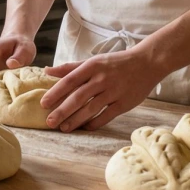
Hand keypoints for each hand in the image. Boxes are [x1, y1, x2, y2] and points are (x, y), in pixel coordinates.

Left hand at [39, 48, 165, 131]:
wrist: (146, 63)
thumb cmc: (115, 63)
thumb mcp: (93, 61)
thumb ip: (70, 67)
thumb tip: (47, 70)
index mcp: (92, 66)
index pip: (69, 80)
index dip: (55, 93)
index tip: (43, 103)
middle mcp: (102, 79)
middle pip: (78, 97)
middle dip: (62, 111)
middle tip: (49, 122)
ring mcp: (114, 91)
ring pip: (91, 108)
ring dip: (76, 120)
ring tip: (63, 128)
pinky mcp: (124, 103)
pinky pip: (107, 115)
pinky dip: (95, 122)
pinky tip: (85, 128)